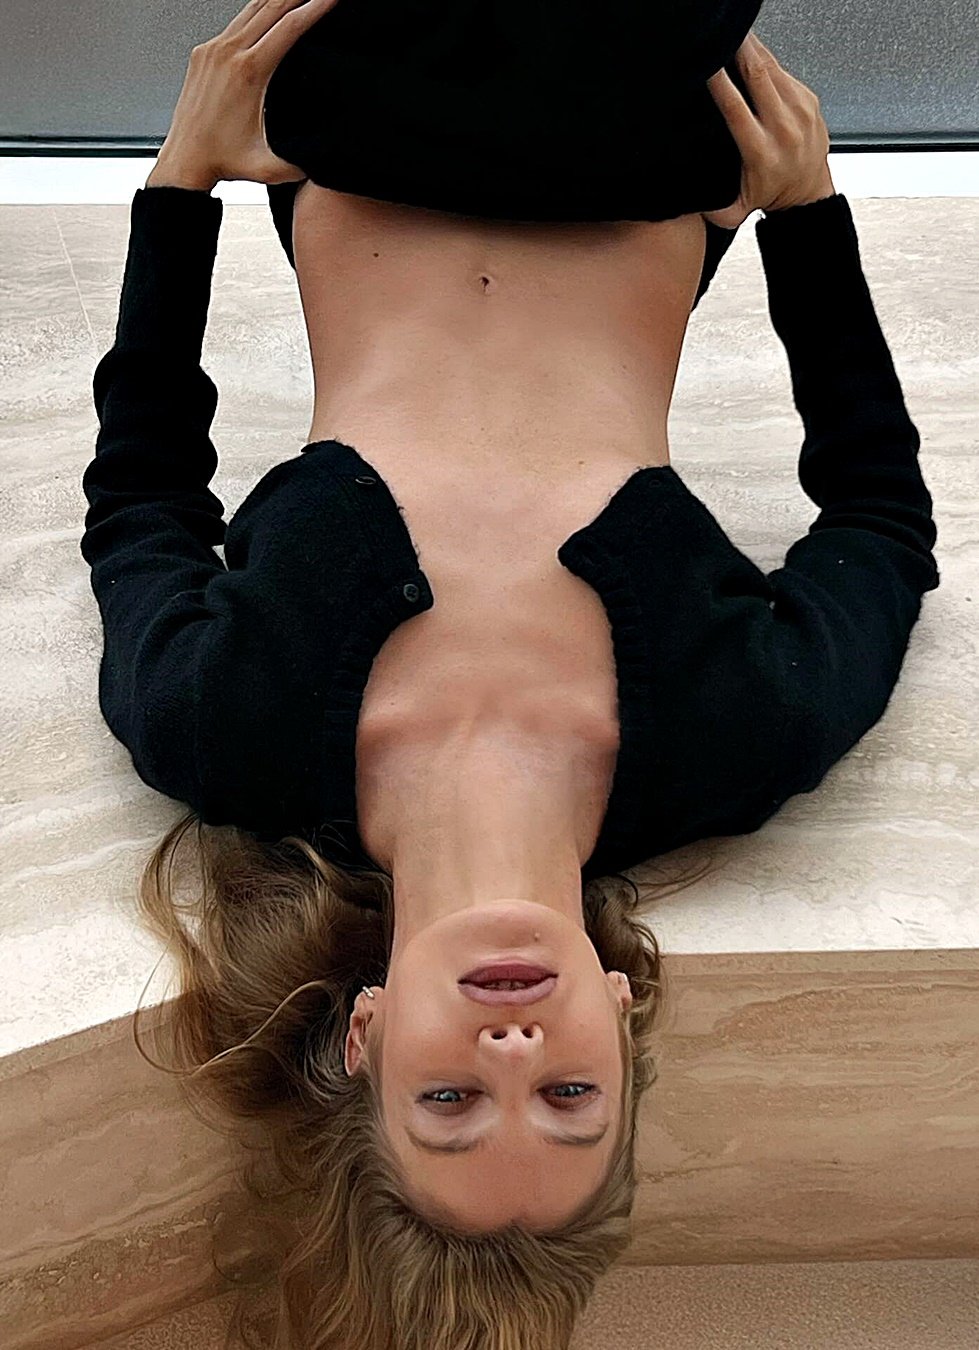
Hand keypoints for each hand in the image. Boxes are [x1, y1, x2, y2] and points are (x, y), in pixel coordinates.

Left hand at [148, 0, 341, 190]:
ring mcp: (212, 49)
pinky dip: (256, 13)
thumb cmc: (222, 161)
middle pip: (271, 6)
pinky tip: (268, 14)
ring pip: (251, 8)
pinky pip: (234, 23)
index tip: (329, 0)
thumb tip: (324, 160)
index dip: (314, 9)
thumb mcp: (269, 167)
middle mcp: (228, 53)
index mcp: (248, 73)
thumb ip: (301, 164)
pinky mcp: (203, 53)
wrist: (185, 160)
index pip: (289, 28)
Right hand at [701, 31, 833, 228]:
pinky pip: (783, 71)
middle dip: (738, 49)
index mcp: (761, 151)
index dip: (719, 81)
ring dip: (751, 47)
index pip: (735, 107)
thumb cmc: (771, 194)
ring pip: (771, 65)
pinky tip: (750, 53)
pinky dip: (764, 58)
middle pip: (757, 74)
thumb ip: (709, 209)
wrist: (809, 194)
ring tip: (734, 36)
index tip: (707, 64)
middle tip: (722, 33)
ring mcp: (799, 110)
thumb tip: (683, 198)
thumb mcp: (735, 210)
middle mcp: (783, 127)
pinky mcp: (808, 98)